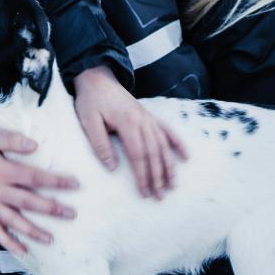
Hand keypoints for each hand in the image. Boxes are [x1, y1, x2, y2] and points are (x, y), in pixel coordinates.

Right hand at [0, 127, 77, 256]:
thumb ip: (10, 139)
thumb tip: (33, 145)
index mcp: (2, 171)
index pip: (34, 177)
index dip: (55, 181)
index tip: (74, 184)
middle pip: (29, 203)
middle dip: (52, 209)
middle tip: (71, 214)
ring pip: (15, 222)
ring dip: (34, 231)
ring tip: (51, 239)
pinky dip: (9, 243)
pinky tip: (23, 251)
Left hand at [72, 63, 187, 199]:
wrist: (98, 79)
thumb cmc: (91, 101)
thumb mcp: (88, 122)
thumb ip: (100, 144)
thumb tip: (112, 167)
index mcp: (128, 123)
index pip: (138, 155)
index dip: (143, 175)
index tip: (144, 192)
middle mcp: (143, 121)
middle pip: (154, 153)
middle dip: (158, 176)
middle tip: (159, 196)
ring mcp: (148, 118)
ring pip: (164, 145)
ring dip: (169, 165)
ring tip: (173, 184)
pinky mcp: (150, 116)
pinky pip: (168, 130)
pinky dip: (178, 143)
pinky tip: (186, 156)